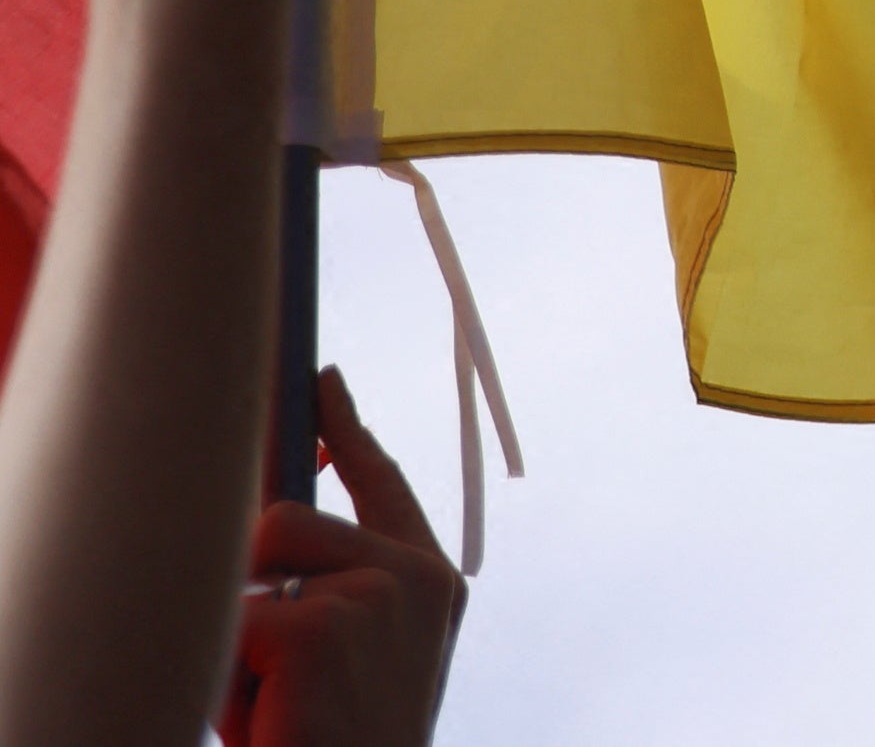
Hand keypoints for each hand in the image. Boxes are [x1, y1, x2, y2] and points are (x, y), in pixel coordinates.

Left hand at [229, 373, 463, 746]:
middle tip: (255, 645)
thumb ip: (326, 585)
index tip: (319, 381)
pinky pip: (230, 618)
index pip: (383, 483)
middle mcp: (416, 577)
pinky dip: (227, 677)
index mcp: (431, 583)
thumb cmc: (338, 744)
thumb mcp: (343, 654)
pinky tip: (268, 717)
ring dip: (238, 634)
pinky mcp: (317, 626)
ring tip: (271, 700)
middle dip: (249, 575)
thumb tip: (267, 516)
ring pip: (252, 564)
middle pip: (286, 518)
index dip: (346, 429)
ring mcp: (372, 596)